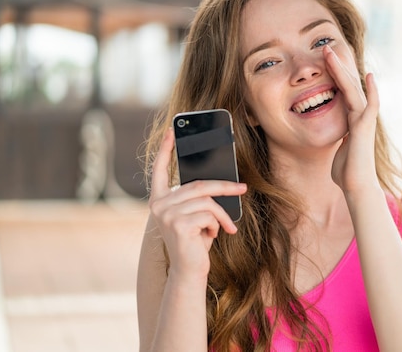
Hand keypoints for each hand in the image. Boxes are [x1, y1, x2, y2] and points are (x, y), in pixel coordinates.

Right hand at [148, 128, 245, 279]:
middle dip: (224, 186)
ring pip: (207, 200)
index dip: (166, 149)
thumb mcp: (196, 215)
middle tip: (243, 188)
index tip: (172, 130)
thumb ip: (198, 198)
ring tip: (226, 228)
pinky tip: (212, 237)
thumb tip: (218, 178)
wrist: (190, 271)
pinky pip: (209, 214)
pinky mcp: (178, 224)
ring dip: (222, 215)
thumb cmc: (195, 242)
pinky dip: (218, 224)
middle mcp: (158, 205)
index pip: (159, 169)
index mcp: (159, 200)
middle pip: (198, 184)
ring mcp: (166, 214)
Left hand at [323, 45, 380, 192]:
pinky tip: (369, 77)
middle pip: (348, 84)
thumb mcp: (337, 149)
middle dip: (337, 65)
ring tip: (332, 52)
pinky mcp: (365, 128)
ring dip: (343, 71)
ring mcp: (364, 121)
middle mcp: (359, 116)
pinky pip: (369, 106)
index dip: (334, 74)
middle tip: (326, 46)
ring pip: (353, 90)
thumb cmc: (346, 171)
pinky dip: (371, 91)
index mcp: (351, 119)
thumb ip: (337, 140)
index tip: (324, 59)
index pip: (342, 91)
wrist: (356, 186)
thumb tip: (334, 141)